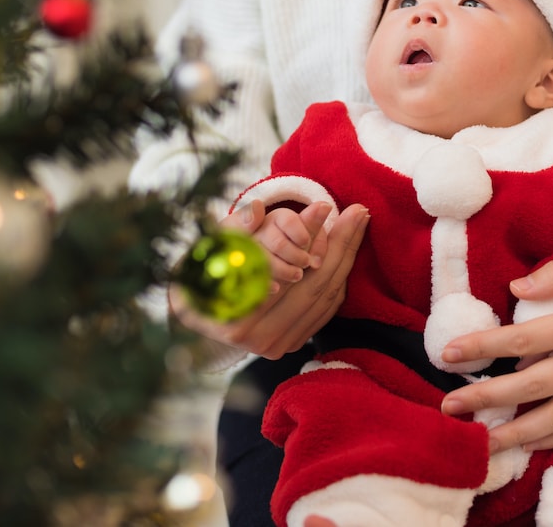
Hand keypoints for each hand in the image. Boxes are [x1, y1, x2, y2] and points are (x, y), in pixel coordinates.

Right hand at [170, 199, 368, 358]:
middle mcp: (261, 340)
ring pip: (326, 299)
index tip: (331, 206)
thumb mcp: (211, 247)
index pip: (292, 272)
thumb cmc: (198, 274)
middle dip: (342, 245)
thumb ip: (235, 228)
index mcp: (239, 319)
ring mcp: (279, 347)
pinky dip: (338, 280)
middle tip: (360, 212)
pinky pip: (325, 310)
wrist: (192, 312)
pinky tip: (346, 252)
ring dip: (346, 259)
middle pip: (316, 287)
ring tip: (358, 223)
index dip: (314, 237)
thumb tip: (258, 208)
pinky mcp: (291, 344)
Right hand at [253, 204, 327, 282]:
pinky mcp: (244, 267)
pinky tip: (276, 288)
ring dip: (285, 270)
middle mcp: (261, 231)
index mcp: (278, 218)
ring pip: (266, 260)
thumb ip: (312, 223)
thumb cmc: (292, 245)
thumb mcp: (303, 234)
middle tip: (306, 263)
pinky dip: (267, 283)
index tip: (307, 244)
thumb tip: (325, 206)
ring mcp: (250, 249)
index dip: (302, 235)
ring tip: (297, 275)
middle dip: (297, 256)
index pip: (289, 221)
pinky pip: (253, 276)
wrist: (265, 266)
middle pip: (279, 243)